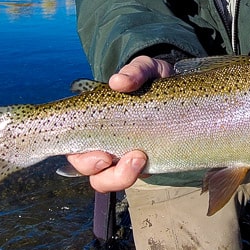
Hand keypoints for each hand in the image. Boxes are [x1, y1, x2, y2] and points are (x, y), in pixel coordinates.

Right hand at [66, 55, 171, 191]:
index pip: (74, 148)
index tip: (103, 157)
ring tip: (143, 159)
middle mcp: (102, 142)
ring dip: (123, 177)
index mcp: (93, 122)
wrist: (175, 86)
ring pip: (109, 180)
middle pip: (91, 172)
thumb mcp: (146, 69)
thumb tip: (117, 82)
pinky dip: (140, 174)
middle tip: (134, 157)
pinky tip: (152, 160)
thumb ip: (135, 71)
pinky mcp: (141, 162)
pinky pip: (133, 177)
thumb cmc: (151, 78)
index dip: (85, 160)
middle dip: (109, 174)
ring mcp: (121, 154)